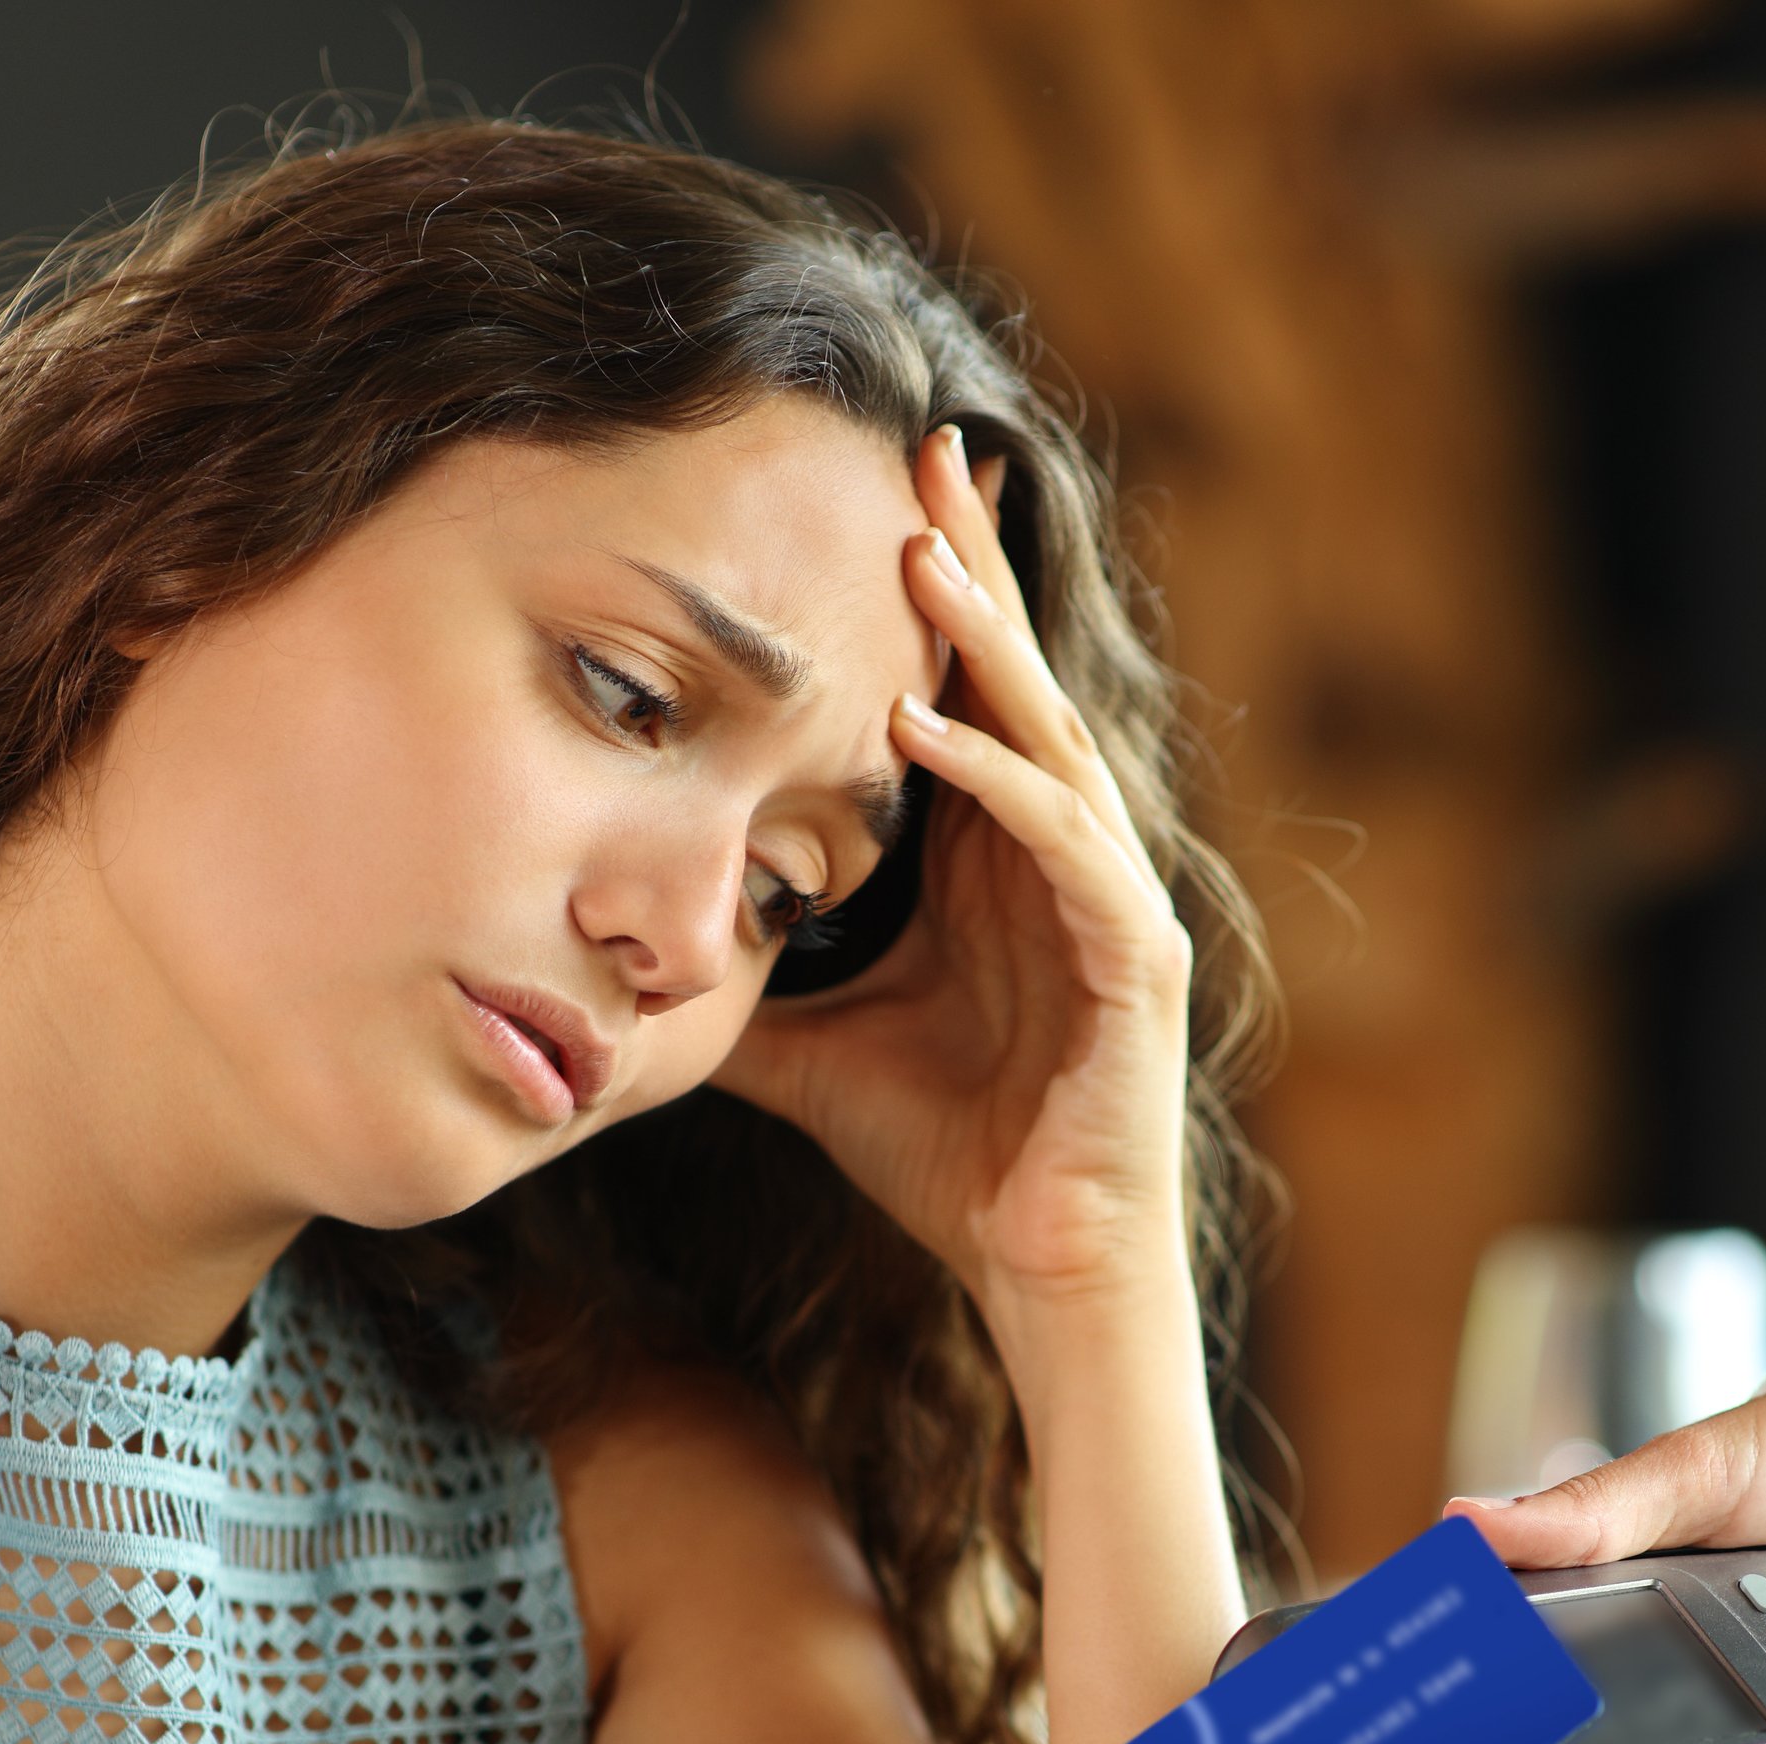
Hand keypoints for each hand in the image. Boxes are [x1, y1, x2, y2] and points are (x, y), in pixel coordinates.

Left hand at [719, 427, 1192, 1331]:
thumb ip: (751, 997)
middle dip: (971, 566)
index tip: (882, 495)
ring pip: (1048, 738)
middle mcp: (1066, 859)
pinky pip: (1063, 842)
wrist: (1042, 1270)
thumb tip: (630, 973)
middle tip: (922, 450)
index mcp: (1004, 866)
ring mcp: (1110, 900)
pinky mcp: (1135, 955)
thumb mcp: (817, 1054)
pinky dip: (995, 780)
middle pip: (1019, 681)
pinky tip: (924, 727)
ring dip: (985, 646)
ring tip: (917, 558)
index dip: (939, 598)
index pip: (972, 699)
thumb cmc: (953, 1161)